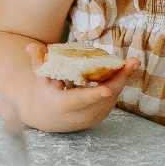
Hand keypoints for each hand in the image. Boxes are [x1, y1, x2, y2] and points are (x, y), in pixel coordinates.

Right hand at [20, 42, 140, 132]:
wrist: (50, 119)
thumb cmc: (45, 96)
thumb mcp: (41, 81)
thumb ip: (39, 63)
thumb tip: (31, 47)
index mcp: (63, 106)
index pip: (80, 101)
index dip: (94, 95)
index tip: (107, 90)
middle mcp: (81, 114)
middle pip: (104, 97)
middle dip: (121, 79)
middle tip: (133, 62)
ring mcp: (93, 116)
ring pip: (113, 96)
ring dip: (123, 78)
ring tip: (132, 63)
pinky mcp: (102, 114)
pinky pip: (114, 97)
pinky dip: (119, 83)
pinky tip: (125, 70)